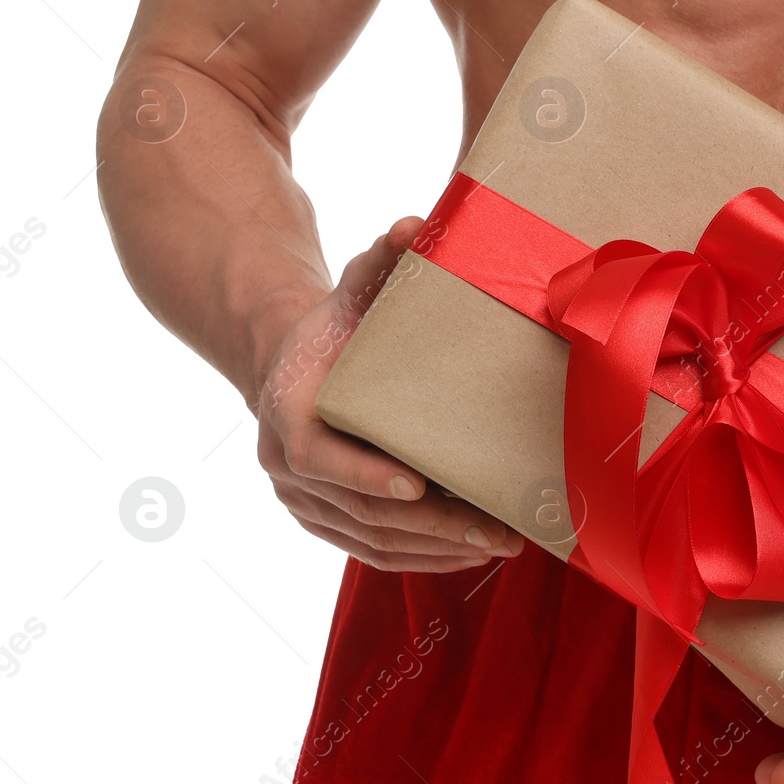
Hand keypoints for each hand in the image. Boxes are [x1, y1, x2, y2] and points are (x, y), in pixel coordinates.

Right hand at [253, 217, 524, 572]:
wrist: (294, 364)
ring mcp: (305, 503)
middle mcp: (286, 468)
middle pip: (358, 511)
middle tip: (492, 526)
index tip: (416, 484)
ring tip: (498, 542)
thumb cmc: (334, 327)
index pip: (318, 456)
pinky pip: (374, 552)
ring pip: (370, 542)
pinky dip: (423, 559)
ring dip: (436, 549)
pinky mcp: (328, 523)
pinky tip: (472, 553)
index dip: (364, 474)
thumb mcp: (351, 290)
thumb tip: (416, 225)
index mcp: (285, 412)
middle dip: (428, 525)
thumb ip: (378, 261)